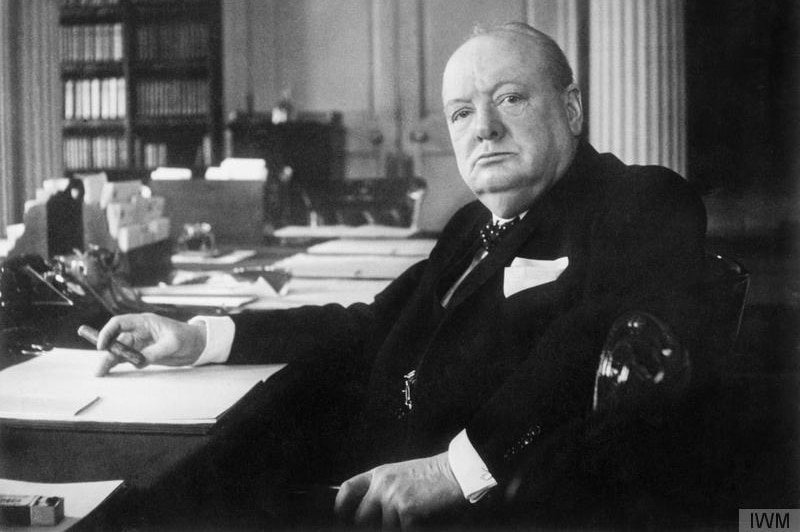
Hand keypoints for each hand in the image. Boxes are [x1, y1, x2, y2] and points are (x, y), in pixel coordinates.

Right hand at [94, 313, 205, 375]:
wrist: (197, 345)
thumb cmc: (187, 337)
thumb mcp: (173, 343)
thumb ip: (156, 351)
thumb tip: (140, 361)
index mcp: (144, 322)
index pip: (119, 323)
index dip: (107, 333)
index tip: (102, 346)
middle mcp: (139, 332)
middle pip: (116, 340)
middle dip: (106, 353)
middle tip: (100, 368)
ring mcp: (141, 343)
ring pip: (120, 351)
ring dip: (110, 361)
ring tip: (101, 373)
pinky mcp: (143, 354)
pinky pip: (127, 358)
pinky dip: (119, 364)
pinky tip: (111, 372)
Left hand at [334, 452, 465, 528]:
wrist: (458, 474)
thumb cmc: (433, 477)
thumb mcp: (402, 475)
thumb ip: (383, 490)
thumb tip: (369, 513)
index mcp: (379, 475)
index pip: (348, 490)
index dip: (340, 507)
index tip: (342, 518)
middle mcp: (383, 486)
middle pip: (361, 518)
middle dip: (373, 526)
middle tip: (392, 521)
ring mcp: (394, 500)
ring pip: (384, 529)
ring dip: (398, 527)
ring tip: (415, 516)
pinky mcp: (408, 513)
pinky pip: (403, 531)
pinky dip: (413, 528)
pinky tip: (423, 521)